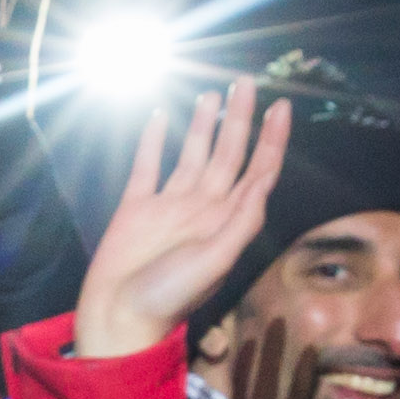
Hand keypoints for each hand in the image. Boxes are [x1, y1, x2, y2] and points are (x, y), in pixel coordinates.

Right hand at [72, 80, 290, 360]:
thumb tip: (263, 177)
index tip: (280, 104)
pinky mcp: (136, 208)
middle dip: (240, 117)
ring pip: (192, 154)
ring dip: (203, 124)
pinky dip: (152, 141)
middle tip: (246, 81)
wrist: (119, 317)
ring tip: (211, 94)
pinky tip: (160, 118)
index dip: (272, 138)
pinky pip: (147, 166)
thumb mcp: (215, 260)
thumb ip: (242, 220)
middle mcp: (202, 207)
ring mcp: (169, 206)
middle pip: (228, 153)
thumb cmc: (170, 297)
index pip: (258, 170)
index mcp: (226, 220)